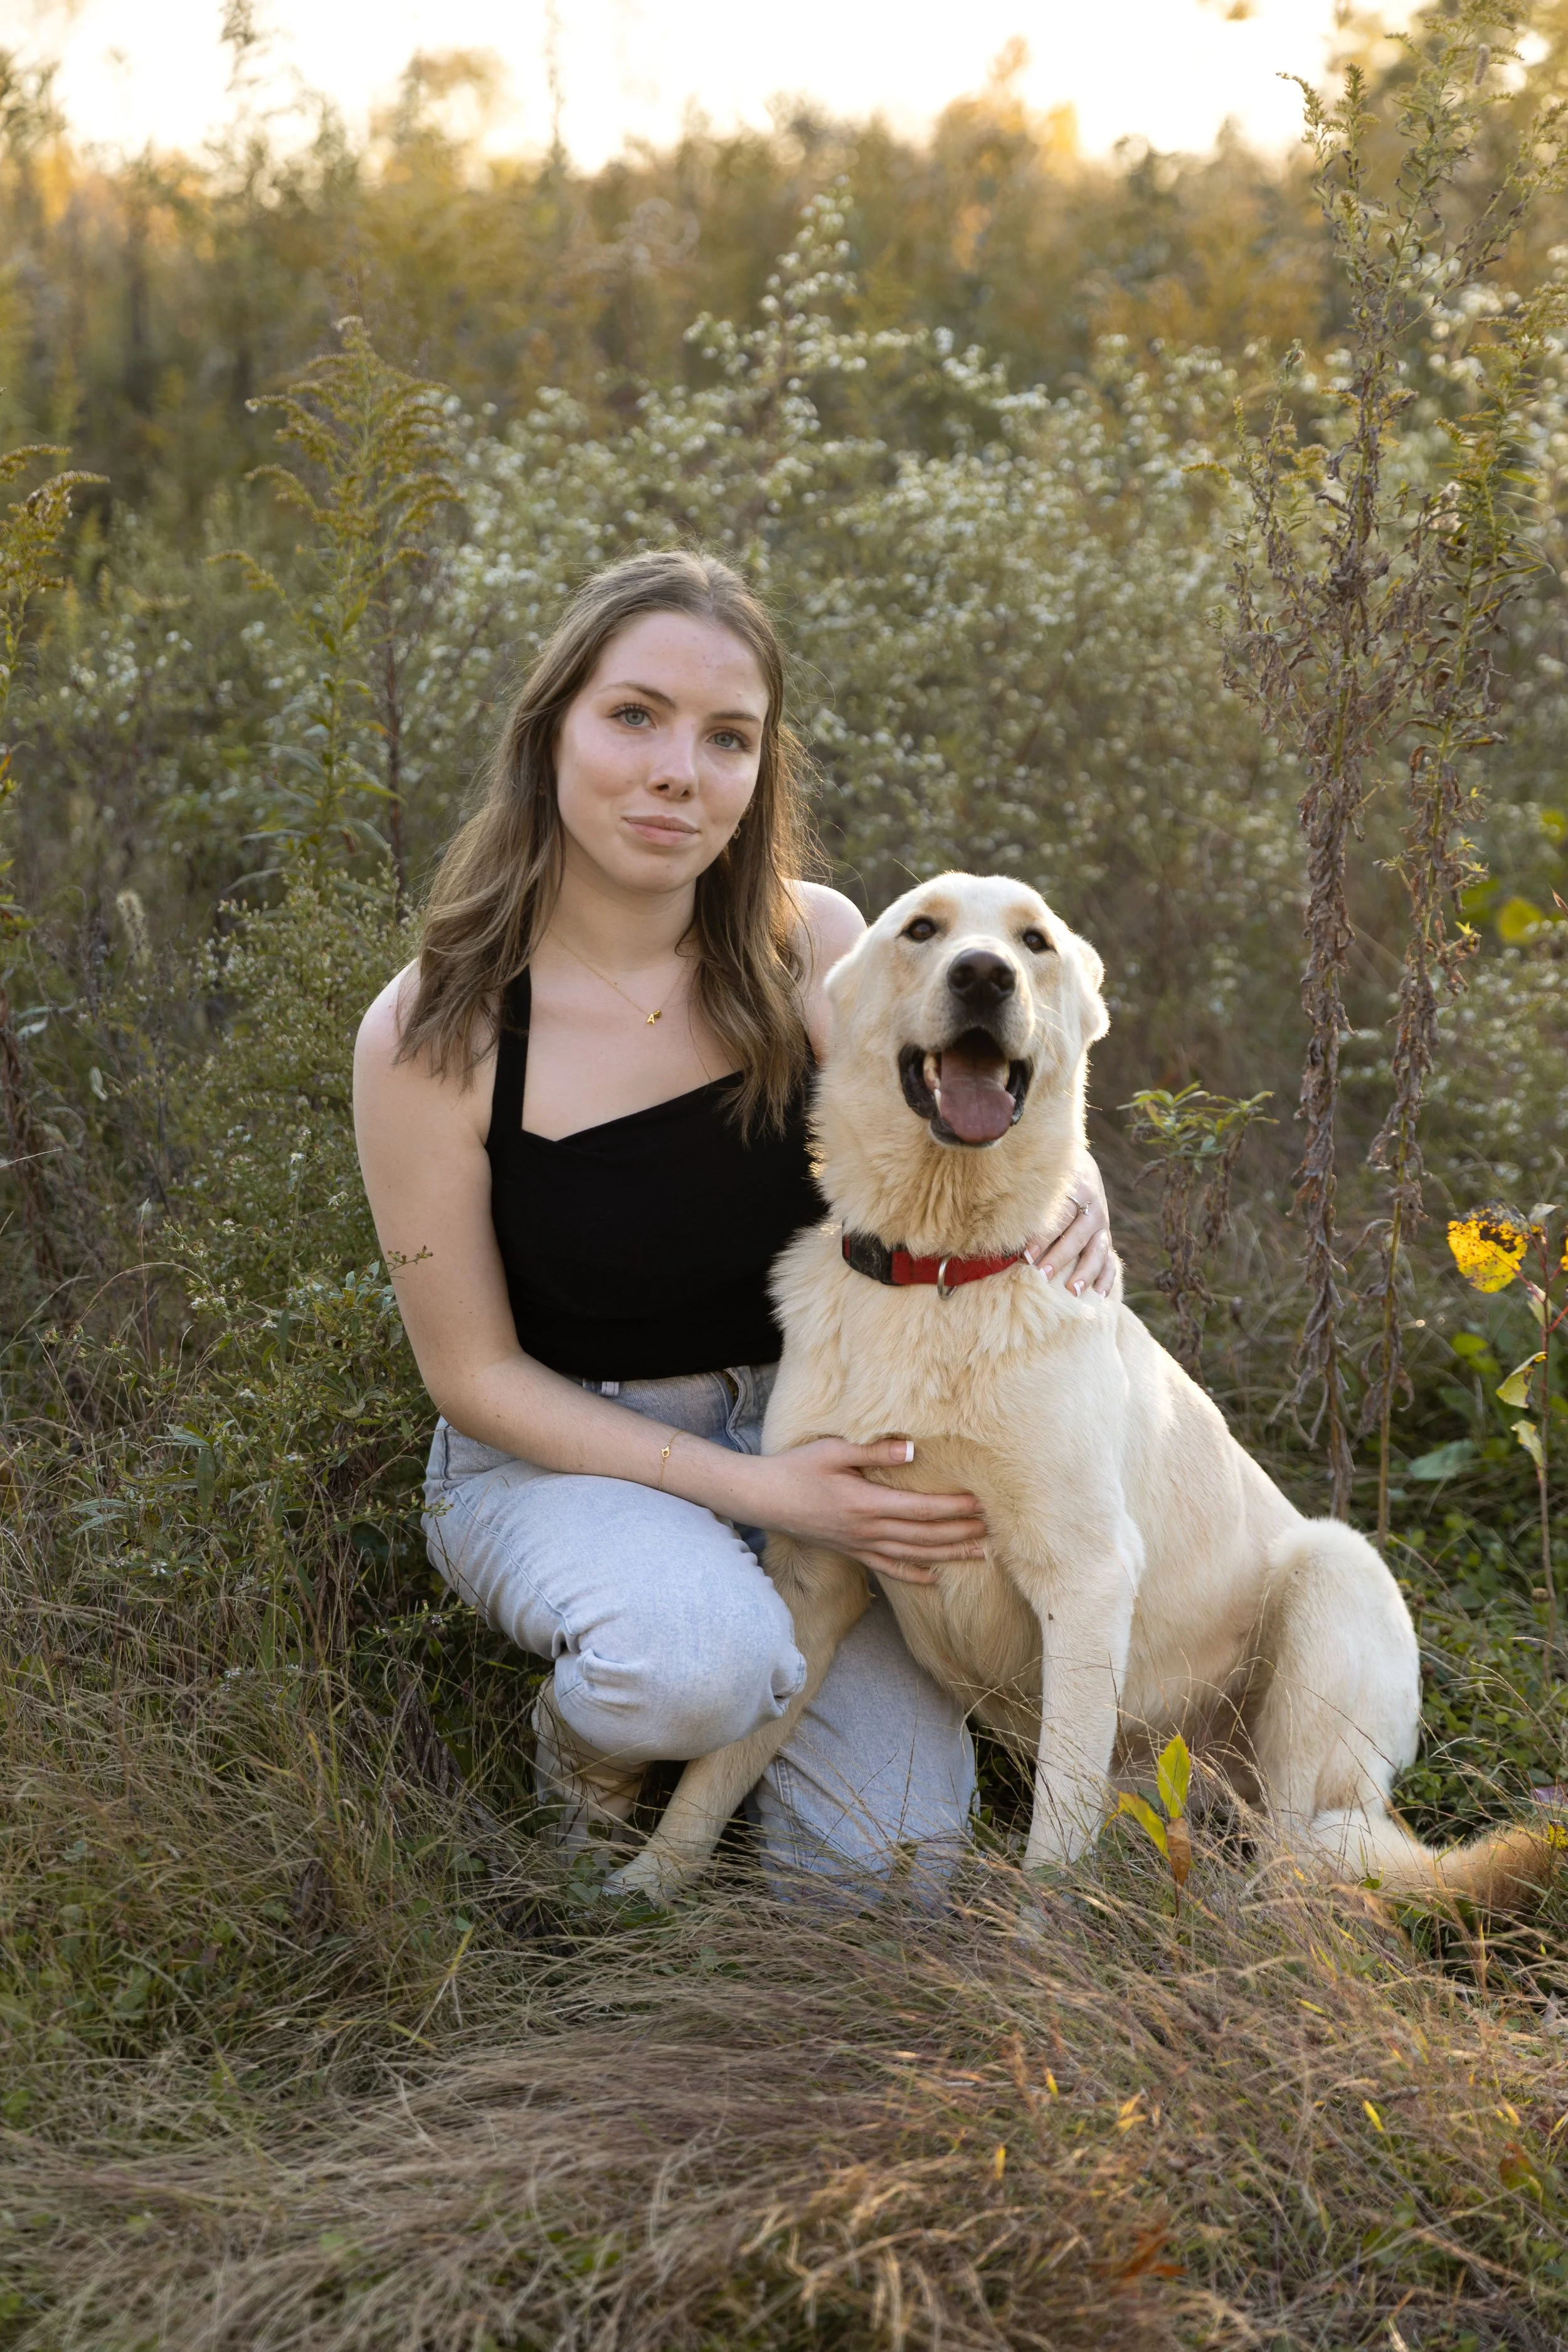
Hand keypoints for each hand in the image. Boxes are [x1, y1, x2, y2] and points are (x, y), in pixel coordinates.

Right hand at [742, 1437, 986, 1585]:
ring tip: (980, 1555)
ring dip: (948, 1555)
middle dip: (961, 1533)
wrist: (763, 1498)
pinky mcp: (851, 1551)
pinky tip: (934, 1579)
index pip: (922, 1509)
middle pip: (925, 1536)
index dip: (954, 1508)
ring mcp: (860, 1545)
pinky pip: (888, 1568)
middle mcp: (868, 1530)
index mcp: (867, 1503)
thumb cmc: (797, 1468)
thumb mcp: (833, 1450)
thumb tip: (914, 1450)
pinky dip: (913, 1574)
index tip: (980, 1504)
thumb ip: (874, 1452)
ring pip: (913, 1555)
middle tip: (994, 1531)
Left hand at [1024, 1154, 1116, 1298]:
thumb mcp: (1042, 1183)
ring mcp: (1102, 1224)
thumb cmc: (1049, 1182)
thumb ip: (1028, 1203)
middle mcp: (1092, 1208)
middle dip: (1059, 1257)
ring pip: (1098, 1250)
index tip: (1026, 1255)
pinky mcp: (1105, 1238)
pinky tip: (1099, 1295)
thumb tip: (999, 1232)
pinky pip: (1110, 1260)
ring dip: (1085, 1271)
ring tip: (1073, 1291)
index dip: (1043, 1236)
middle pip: (1077, 1236)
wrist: (1079, 1169)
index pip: (1060, 1216)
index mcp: (1075, 1190)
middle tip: (1042, 1275)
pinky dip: (1107, 1277)